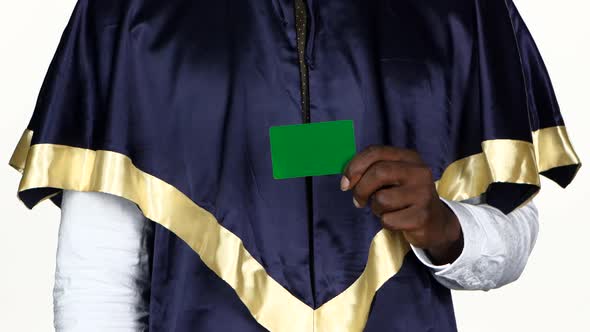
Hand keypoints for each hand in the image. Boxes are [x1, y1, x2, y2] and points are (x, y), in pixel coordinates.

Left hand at [340, 145, 462, 264]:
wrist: (435, 222)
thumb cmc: (405, 197)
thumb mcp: (393, 177)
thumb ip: (372, 170)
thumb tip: (346, 178)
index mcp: (410, 157)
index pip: (375, 152)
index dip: (354, 166)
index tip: (345, 183)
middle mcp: (419, 172)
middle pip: (378, 172)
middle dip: (361, 189)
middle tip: (358, 201)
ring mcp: (423, 194)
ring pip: (381, 199)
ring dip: (376, 208)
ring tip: (386, 209)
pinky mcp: (422, 216)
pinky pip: (388, 220)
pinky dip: (386, 222)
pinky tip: (397, 220)